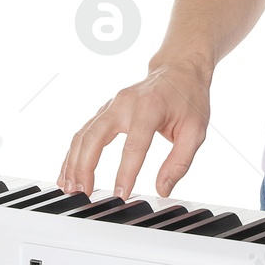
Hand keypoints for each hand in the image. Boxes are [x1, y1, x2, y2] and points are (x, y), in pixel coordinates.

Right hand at [57, 57, 211, 200]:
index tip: (121, 195)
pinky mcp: (106, 110)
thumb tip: (162, 189)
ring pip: (84, 134)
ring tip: (71, 188)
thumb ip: (180, 161)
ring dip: (74, 162)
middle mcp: (125, 103)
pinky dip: (74, 153)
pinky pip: (84, 132)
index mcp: (150, 107)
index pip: (134, 145)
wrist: (179, 69)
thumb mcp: (196, 130)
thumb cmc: (189, 99)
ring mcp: (112, 105)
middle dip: (85, 167)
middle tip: (84, 194)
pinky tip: (68, 172)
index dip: (126, 172)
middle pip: (96, 136)